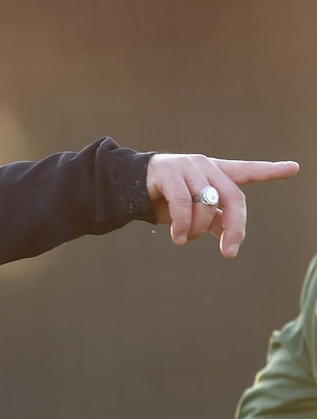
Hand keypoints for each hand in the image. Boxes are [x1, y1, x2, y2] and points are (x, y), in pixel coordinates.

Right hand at [146, 153, 298, 257]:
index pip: (246, 171)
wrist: (125, 187)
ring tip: (182, 240)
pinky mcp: (169, 173)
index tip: (294, 168)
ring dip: (197, 230)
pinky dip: (182, 226)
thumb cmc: (161, 198)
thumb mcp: (190, 210)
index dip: (270, 171)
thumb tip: (228, 234)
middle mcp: (205, 166)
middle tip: (230, 252)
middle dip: (235, 228)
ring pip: (207, 205)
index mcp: (213, 173)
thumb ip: (211, 219)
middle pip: (233, 197)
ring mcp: (187, 167)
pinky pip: (184, 204)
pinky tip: (177, 238)